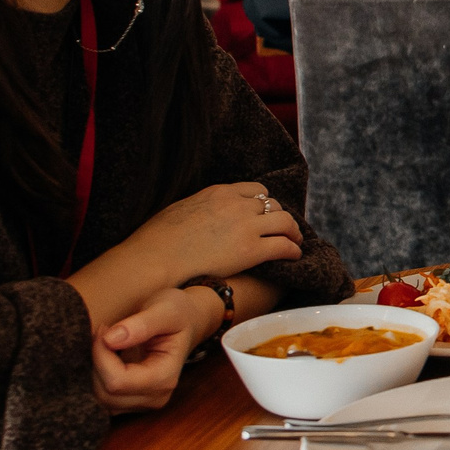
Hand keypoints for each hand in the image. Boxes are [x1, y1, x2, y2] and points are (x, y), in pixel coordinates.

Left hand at [89, 287, 216, 413]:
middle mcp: (156, 398)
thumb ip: (142, 324)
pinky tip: (105, 358)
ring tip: (105, 345)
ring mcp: (143, 404)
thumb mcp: (166, 310)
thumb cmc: (177, 314)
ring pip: (100, 399)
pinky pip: (102, 399)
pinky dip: (96, 379)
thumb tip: (110, 339)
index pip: (117, 381)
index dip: (101, 356)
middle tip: (103, 333)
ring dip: (94, 371)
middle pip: (106, 393)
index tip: (103, 329)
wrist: (187, 322)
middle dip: (96, 362)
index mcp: (165, 378)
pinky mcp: (131, 403)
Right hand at [123, 182, 302, 292]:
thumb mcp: (180, 209)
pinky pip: (283, 245)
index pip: (254, 190)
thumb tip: (201, 214)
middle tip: (283, 229)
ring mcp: (246, 226)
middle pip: (273, 204)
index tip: (264, 214)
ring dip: (292, 232)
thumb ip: (199, 207)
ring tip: (294, 241)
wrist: (155, 259)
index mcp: (219, 192)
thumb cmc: (157, 240)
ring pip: (285, 221)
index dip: (263, 203)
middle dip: (279, 216)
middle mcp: (237, 204)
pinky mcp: (251, 249)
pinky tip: (294, 256)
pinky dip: (293, 249)